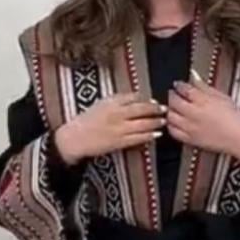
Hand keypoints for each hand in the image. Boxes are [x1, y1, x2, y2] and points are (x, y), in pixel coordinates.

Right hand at [53, 92, 167, 163]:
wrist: (75, 138)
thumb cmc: (86, 121)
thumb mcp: (100, 104)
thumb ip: (116, 100)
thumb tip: (134, 99)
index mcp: (110, 101)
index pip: (132, 97)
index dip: (145, 98)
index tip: (153, 100)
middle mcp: (116, 113)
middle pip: (140, 108)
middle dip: (155, 108)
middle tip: (165, 108)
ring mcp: (119, 128)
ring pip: (142, 123)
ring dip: (155, 121)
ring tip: (163, 121)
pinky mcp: (119, 141)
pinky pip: (138, 137)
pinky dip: (149, 135)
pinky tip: (157, 134)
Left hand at [166, 71, 239, 170]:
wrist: (239, 138)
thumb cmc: (234, 118)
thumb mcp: (221, 96)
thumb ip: (205, 86)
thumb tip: (194, 76)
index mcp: (202, 100)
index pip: (184, 88)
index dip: (179, 85)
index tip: (178, 85)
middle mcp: (193, 113)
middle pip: (173, 102)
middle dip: (171, 96)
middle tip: (173, 95)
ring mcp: (190, 127)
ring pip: (170, 116)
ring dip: (169, 110)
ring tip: (173, 108)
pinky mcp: (190, 139)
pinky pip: (173, 132)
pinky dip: (170, 125)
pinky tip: (174, 122)